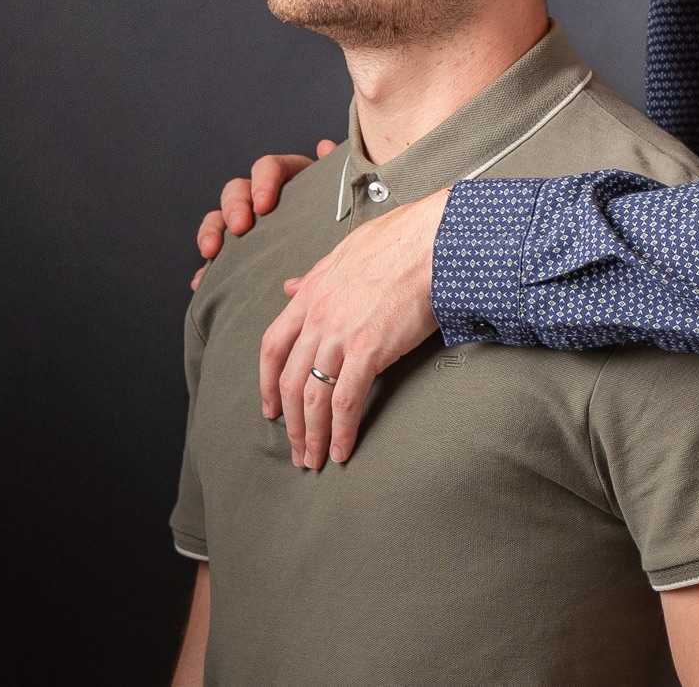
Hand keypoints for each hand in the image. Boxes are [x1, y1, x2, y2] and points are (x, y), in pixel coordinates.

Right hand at [192, 143, 336, 289]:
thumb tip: (325, 146)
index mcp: (291, 178)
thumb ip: (335, 176)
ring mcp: (248, 225)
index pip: (270, 167)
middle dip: (234, 206)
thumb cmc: (345, 222)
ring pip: (218, 218)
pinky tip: (201, 282)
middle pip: (237, 189)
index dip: (263, 181)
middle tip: (241, 227)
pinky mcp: (238, 253)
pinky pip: (216, 258)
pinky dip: (206, 269)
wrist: (342, 263)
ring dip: (211, 231)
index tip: (264, 204)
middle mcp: (263, 197)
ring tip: (212, 252)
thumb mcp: (344, 201)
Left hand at [260, 187, 448, 466]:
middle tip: (296, 450)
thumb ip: (315, 276)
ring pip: (312, 397)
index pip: (273, 346)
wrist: (431, 239)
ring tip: (315, 459)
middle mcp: (316, 316)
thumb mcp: (345, 252)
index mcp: (310, 294)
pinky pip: (345, 400)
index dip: (267, 383)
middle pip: (290, 381)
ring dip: (311, 435)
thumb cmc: (400, 240)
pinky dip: (340, 430)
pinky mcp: (368, 348)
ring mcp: (339, 333)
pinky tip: (342, 449)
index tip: (271, 409)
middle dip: (290, 422)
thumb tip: (291, 286)